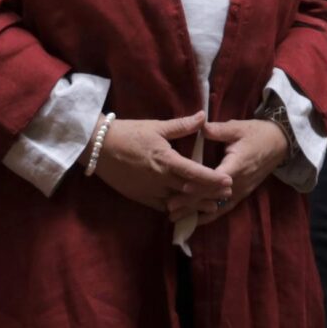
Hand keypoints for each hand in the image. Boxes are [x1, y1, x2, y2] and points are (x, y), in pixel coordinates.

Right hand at [92, 110, 232, 213]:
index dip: (213, 179)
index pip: (194, 173)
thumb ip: (182, 126)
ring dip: (195, 205)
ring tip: (211, 206)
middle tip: (227, 195)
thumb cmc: (128, 133)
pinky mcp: (140, 198)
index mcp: (165, 160)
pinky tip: (186, 210)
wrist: (98, 147)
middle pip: (190, 191)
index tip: (229, 182)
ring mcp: (149, 191)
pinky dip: (176, 210)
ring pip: (177, 203)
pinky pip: (162, 208)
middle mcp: (159, 179)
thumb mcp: (156, 127)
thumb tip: (203, 117)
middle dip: (209, 194)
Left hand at [182, 118, 289, 228]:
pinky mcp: (241, 194)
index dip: (200, 184)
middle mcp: (238, 182)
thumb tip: (199, 127)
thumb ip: (218, 130)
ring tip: (177, 218)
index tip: (182, 188)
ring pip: (216, 205)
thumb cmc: (257, 133)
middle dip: (191, 202)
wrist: (279, 143)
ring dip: (197, 211)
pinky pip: (224, 208)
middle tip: (170, 208)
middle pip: (212, 196)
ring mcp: (241, 190)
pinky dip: (210, 215)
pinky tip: (196, 221)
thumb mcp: (238, 127)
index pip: (215, 178)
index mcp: (236, 165)